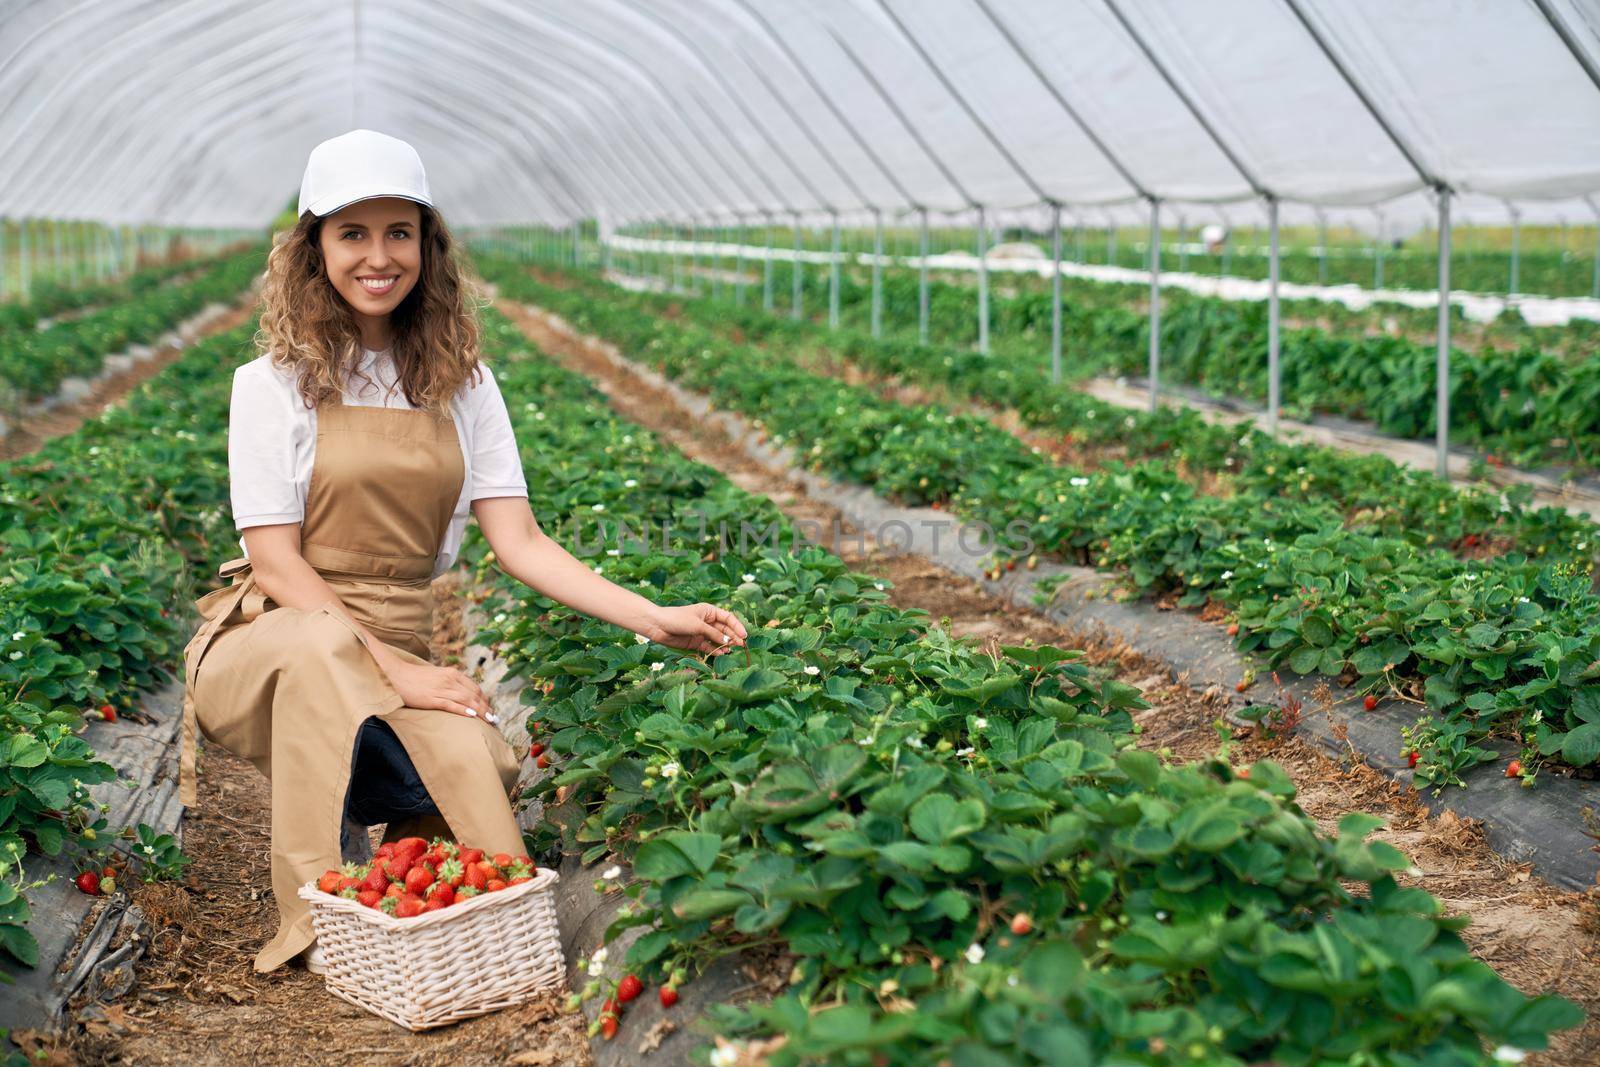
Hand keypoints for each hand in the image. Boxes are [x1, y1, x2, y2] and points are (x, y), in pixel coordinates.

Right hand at [383, 659, 497, 722]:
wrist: (396, 675)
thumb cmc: (415, 677)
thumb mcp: (438, 675)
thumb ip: (450, 682)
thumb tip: (462, 693)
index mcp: (453, 673)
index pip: (475, 688)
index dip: (485, 700)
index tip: (490, 709)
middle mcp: (450, 680)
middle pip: (474, 695)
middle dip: (486, 708)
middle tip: (494, 719)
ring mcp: (441, 689)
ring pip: (467, 701)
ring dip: (481, 712)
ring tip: (489, 721)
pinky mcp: (432, 698)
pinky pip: (451, 705)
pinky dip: (463, 710)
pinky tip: (472, 716)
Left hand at [647, 603, 748, 654]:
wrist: (658, 626)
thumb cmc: (678, 619)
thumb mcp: (698, 625)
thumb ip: (713, 634)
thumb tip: (728, 641)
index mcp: (709, 611)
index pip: (728, 618)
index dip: (737, 626)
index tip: (744, 635)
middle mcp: (707, 621)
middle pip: (724, 629)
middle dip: (733, 637)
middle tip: (741, 646)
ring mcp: (701, 632)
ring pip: (718, 639)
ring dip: (725, 644)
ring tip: (731, 651)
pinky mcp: (695, 642)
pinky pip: (709, 646)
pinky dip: (715, 650)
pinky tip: (721, 654)